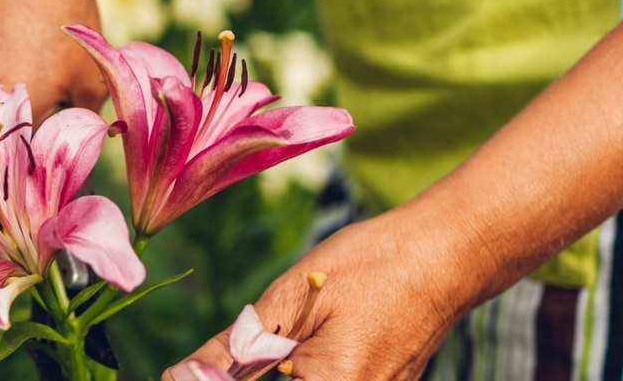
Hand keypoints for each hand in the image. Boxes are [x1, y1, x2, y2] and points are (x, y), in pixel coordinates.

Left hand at [164, 208, 484, 380]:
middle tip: (217, 362)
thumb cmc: (369, 268)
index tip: (189, 374)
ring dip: (268, 373)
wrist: (445, 256)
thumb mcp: (288, 299)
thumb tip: (178, 377)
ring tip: (261, 351)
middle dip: (239, 378)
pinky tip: (293, 352)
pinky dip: (300, 373)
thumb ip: (233, 349)